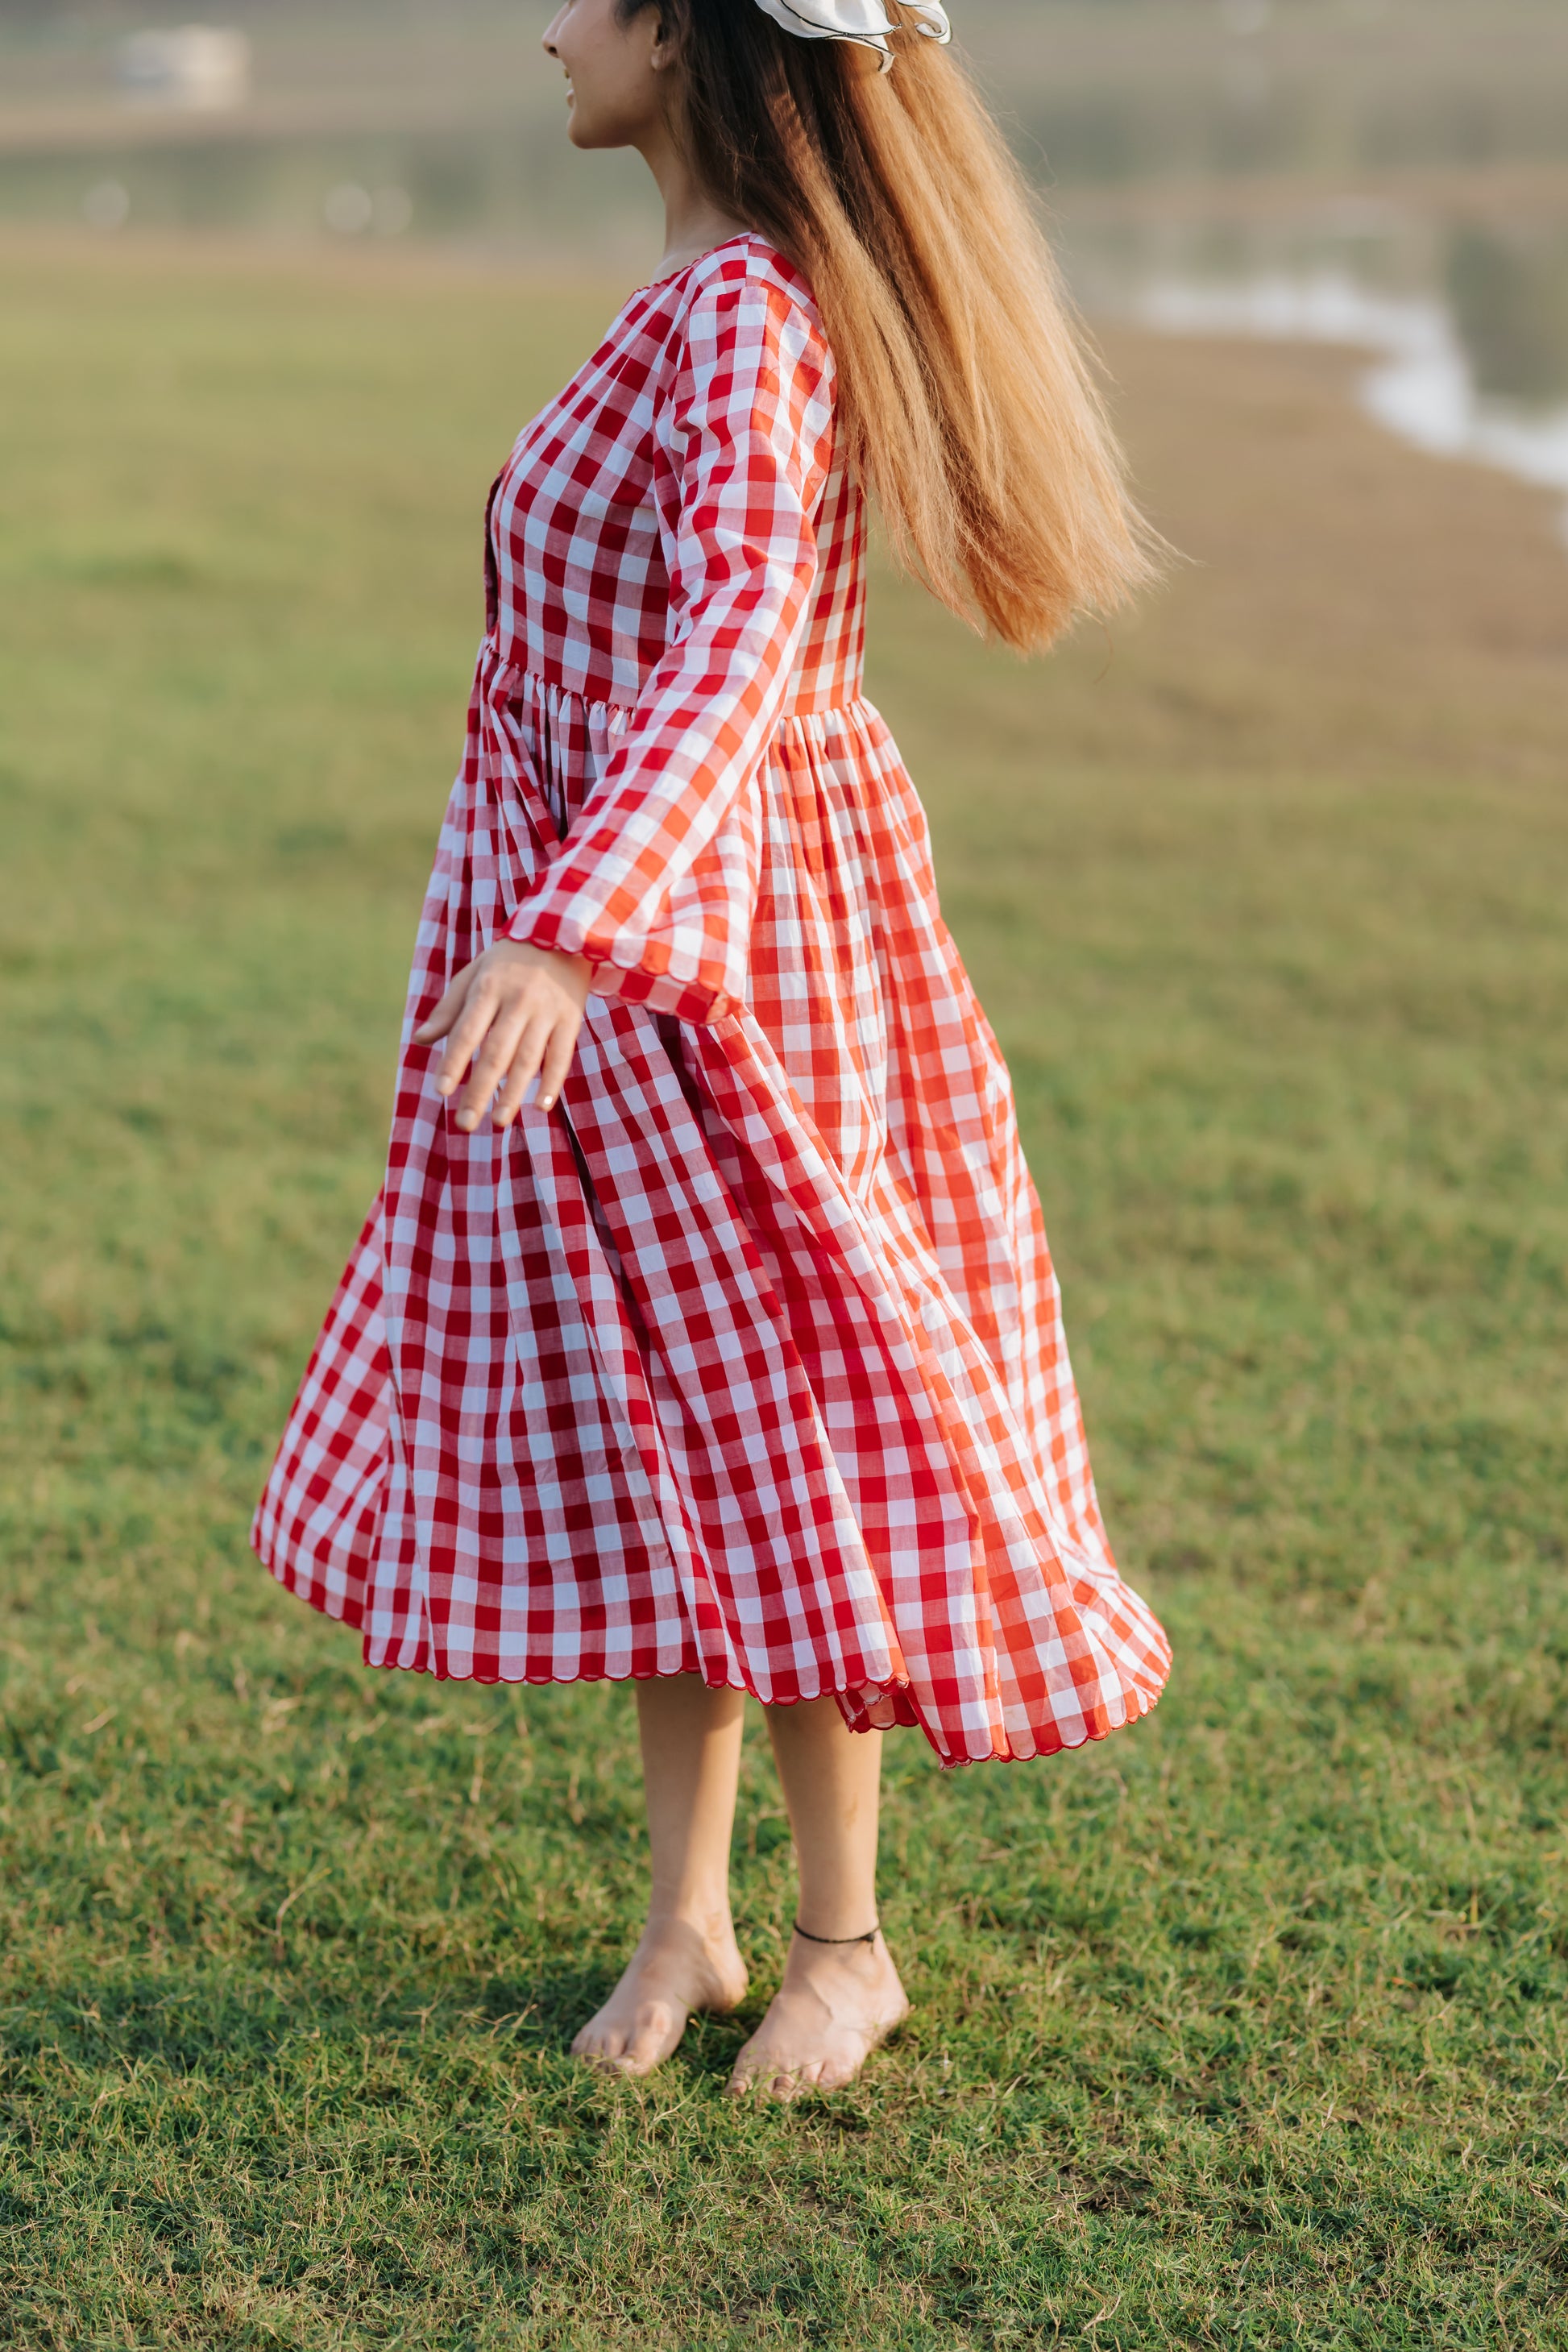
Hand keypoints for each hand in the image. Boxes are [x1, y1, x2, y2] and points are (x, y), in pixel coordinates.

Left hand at [413, 940, 591, 1130]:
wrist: (564, 935)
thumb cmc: (509, 960)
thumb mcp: (475, 974)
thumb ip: (449, 1008)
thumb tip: (420, 1039)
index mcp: (488, 989)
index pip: (467, 1032)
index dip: (453, 1062)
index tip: (441, 1091)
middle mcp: (517, 1001)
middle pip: (495, 1053)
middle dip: (479, 1091)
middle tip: (465, 1123)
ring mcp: (546, 1012)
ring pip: (528, 1060)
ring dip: (513, 1094)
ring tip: (498, 1122)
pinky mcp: (570, 1020)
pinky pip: (561, 1057)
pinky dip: (552, 1082)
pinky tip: (540, 1106)